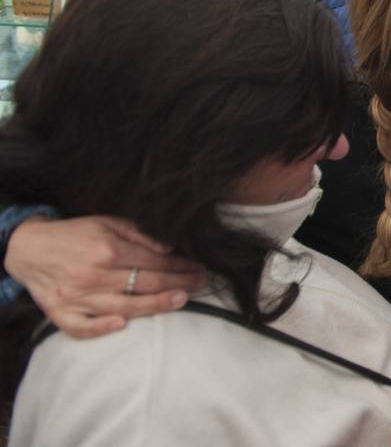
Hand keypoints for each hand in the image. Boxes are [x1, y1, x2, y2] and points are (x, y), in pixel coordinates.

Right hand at [5, 216, 204, 337]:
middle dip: (178, 284)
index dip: (180, 266)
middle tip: (200, 284)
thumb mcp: (107, 223)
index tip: (198, 268)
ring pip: (123, 306)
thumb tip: (168, 249)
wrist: (29, 248)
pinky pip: (83, 327)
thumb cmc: (74, 234)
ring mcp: (77, 297)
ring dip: (155, 305)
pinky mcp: (60, 313)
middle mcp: (94, 275)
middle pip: (146, 284)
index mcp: (108, 250)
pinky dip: (103, 328)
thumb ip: (139, 235)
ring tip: (181, 301)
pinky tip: (124, 326)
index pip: (154, 261)